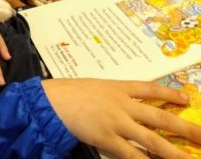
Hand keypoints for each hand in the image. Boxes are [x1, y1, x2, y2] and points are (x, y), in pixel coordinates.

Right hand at [42, 78, 200, 157]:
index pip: (150, 89)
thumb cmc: (68, 92)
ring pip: (153, 140)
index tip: (186, 98)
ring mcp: (118, 123)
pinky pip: (132, 155)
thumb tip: (124, 103)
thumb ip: (110, 95)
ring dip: (175, 153)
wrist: (52, 101)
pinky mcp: (108, 140)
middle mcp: (123, 104)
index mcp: (118, 87)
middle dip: (186, 127)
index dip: (170, 94)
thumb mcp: (93, 87)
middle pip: (161, 117)